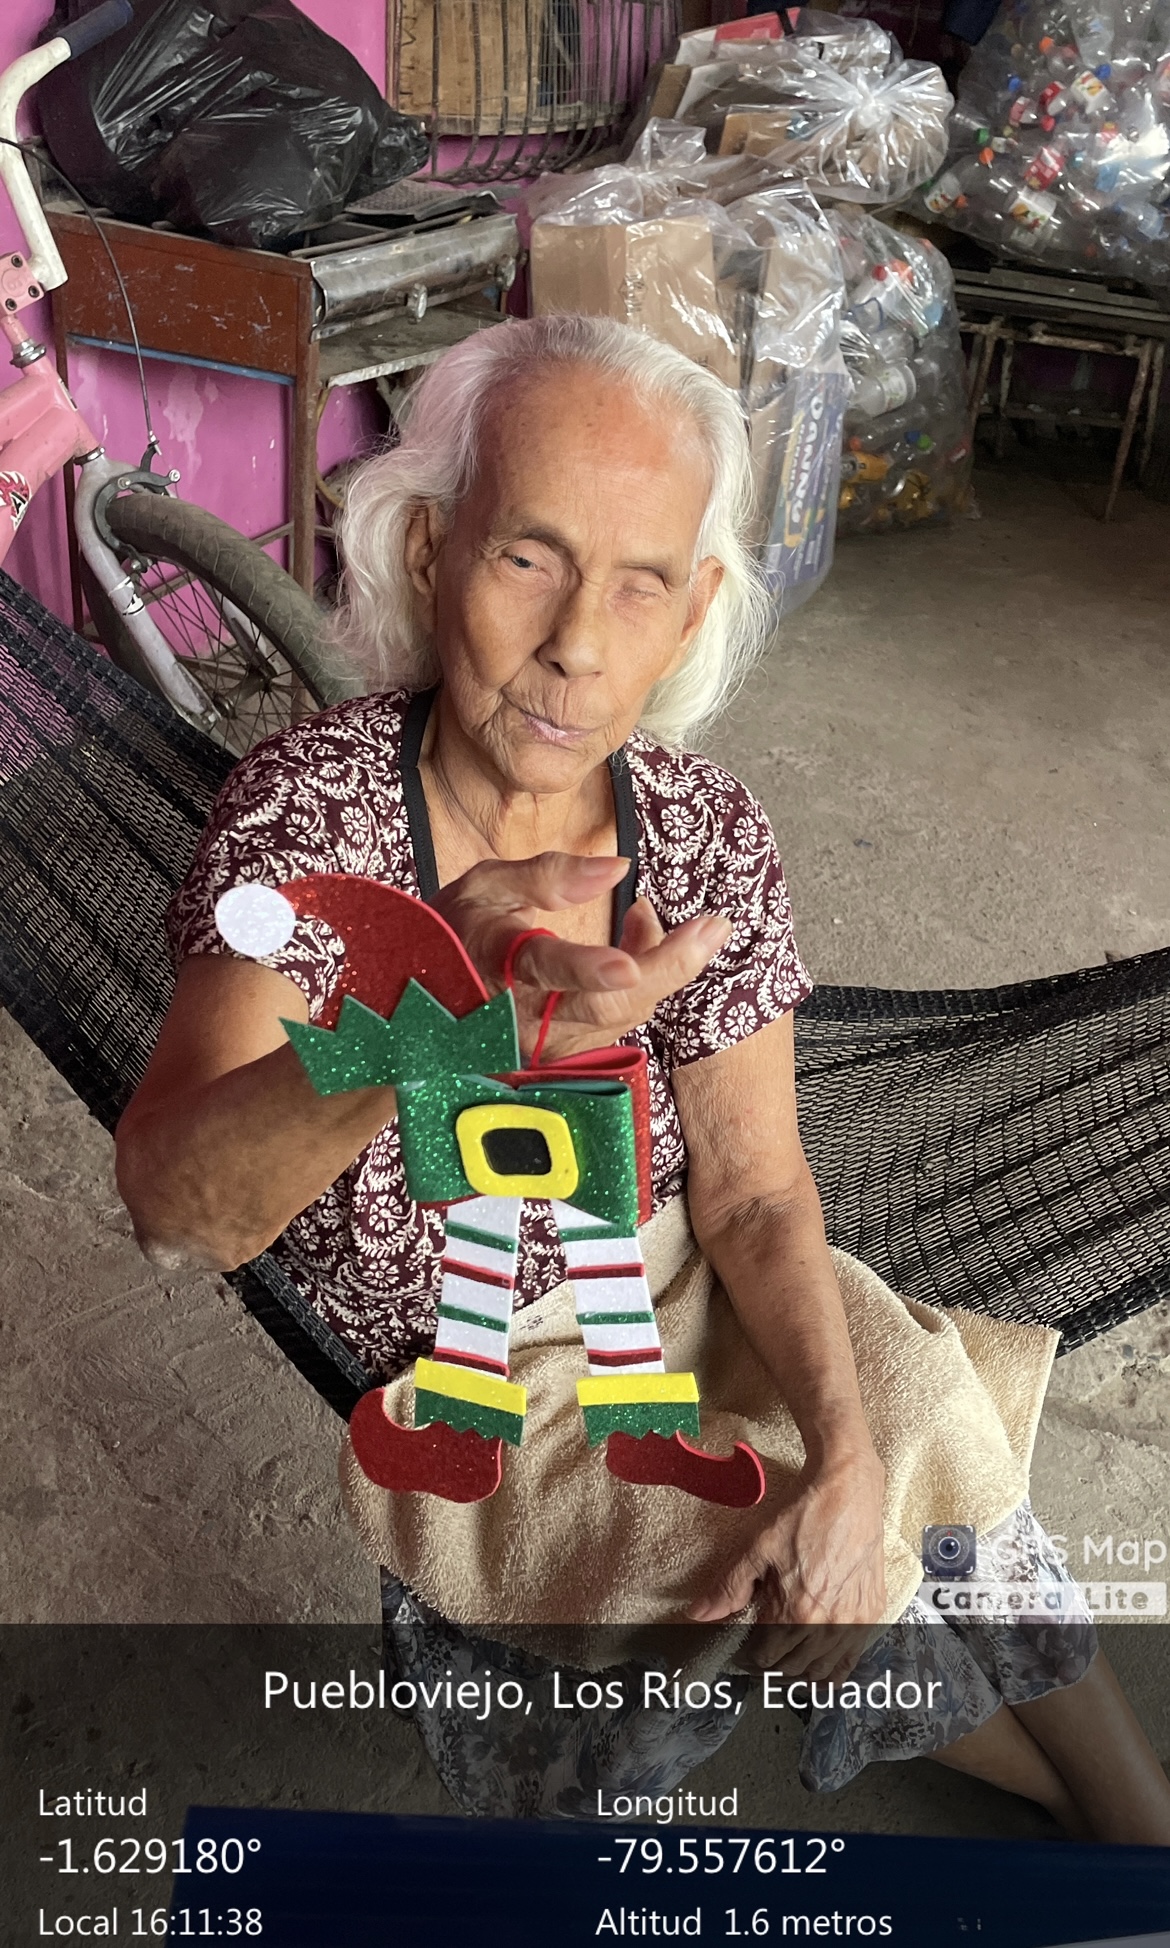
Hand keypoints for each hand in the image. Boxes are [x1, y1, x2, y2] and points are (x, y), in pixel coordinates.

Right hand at [432, 852, 730, 1060]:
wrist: (418, 1005)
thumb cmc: (454, 934)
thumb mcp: (484, 886)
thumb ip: (547, 875)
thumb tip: (618, 867)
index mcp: (496, 963)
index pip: (546, 967)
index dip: (587, 967)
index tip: (627, 963)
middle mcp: (521, 1017)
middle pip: (607, 1002)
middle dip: (669, 964)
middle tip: (716, 926)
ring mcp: (544, 1046)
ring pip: (623, 1013)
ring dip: (664, 967)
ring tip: (675, 923)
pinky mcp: (563, 1057)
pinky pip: (620, 1020)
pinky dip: (644, 981)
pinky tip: (645, 949)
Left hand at [689, 1447, 886, 1673]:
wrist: (849, 1489)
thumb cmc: (803, 1513)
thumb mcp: (758, 1546)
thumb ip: (729, 1587)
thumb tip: (698, 1615)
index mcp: (796, 1612)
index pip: (765, 1657)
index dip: (749, 1654)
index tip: (744, 1644)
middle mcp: (828, 1626)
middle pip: (792, 1667)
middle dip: (772, 1663)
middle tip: (762, 1647)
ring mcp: (854, 1622)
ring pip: (822, 1671)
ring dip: (800, 1670)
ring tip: (787, 1656)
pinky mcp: (872, 1612)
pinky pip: (852, 1659)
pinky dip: (834, 1669)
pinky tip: (821, 1664)